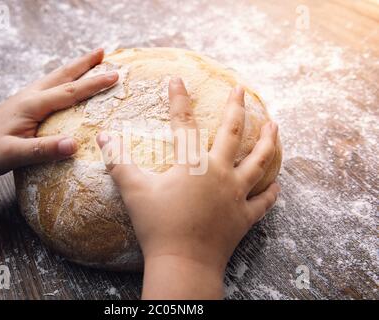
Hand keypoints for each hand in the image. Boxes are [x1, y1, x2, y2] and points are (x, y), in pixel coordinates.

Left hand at [0, 49, 116, 213]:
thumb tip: (74, 145)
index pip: (68, 92)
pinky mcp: (25, 104)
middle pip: (63, 75)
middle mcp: (29, 96)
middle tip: (105, 52)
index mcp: (31, 105)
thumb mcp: (14, 155)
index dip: (93, 84)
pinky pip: (50, 86)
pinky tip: (68, 82)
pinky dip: (66, 79)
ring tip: (92, 60)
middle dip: (85, 63)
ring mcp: (26, 98)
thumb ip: (43, 150)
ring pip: (56, 77)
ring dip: (76, 68)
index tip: (114, 75)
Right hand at [96, 78, 279, 298]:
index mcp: (192, 164)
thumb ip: (119, 161)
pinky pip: (263, 201)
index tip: (178, 79)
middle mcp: (220, 173)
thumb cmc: (157, 226)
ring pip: (259, 162)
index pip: (184, 123)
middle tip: (241, 89)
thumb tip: (103, 136)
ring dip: (268, 141)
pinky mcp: (245, 217)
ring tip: (275, 125)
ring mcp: (236, 195)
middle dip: (236, 108)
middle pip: (232, 133)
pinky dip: (270, 192)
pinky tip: (276, 184)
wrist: (183, 263)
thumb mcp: (133, 190)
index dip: (179, 98)